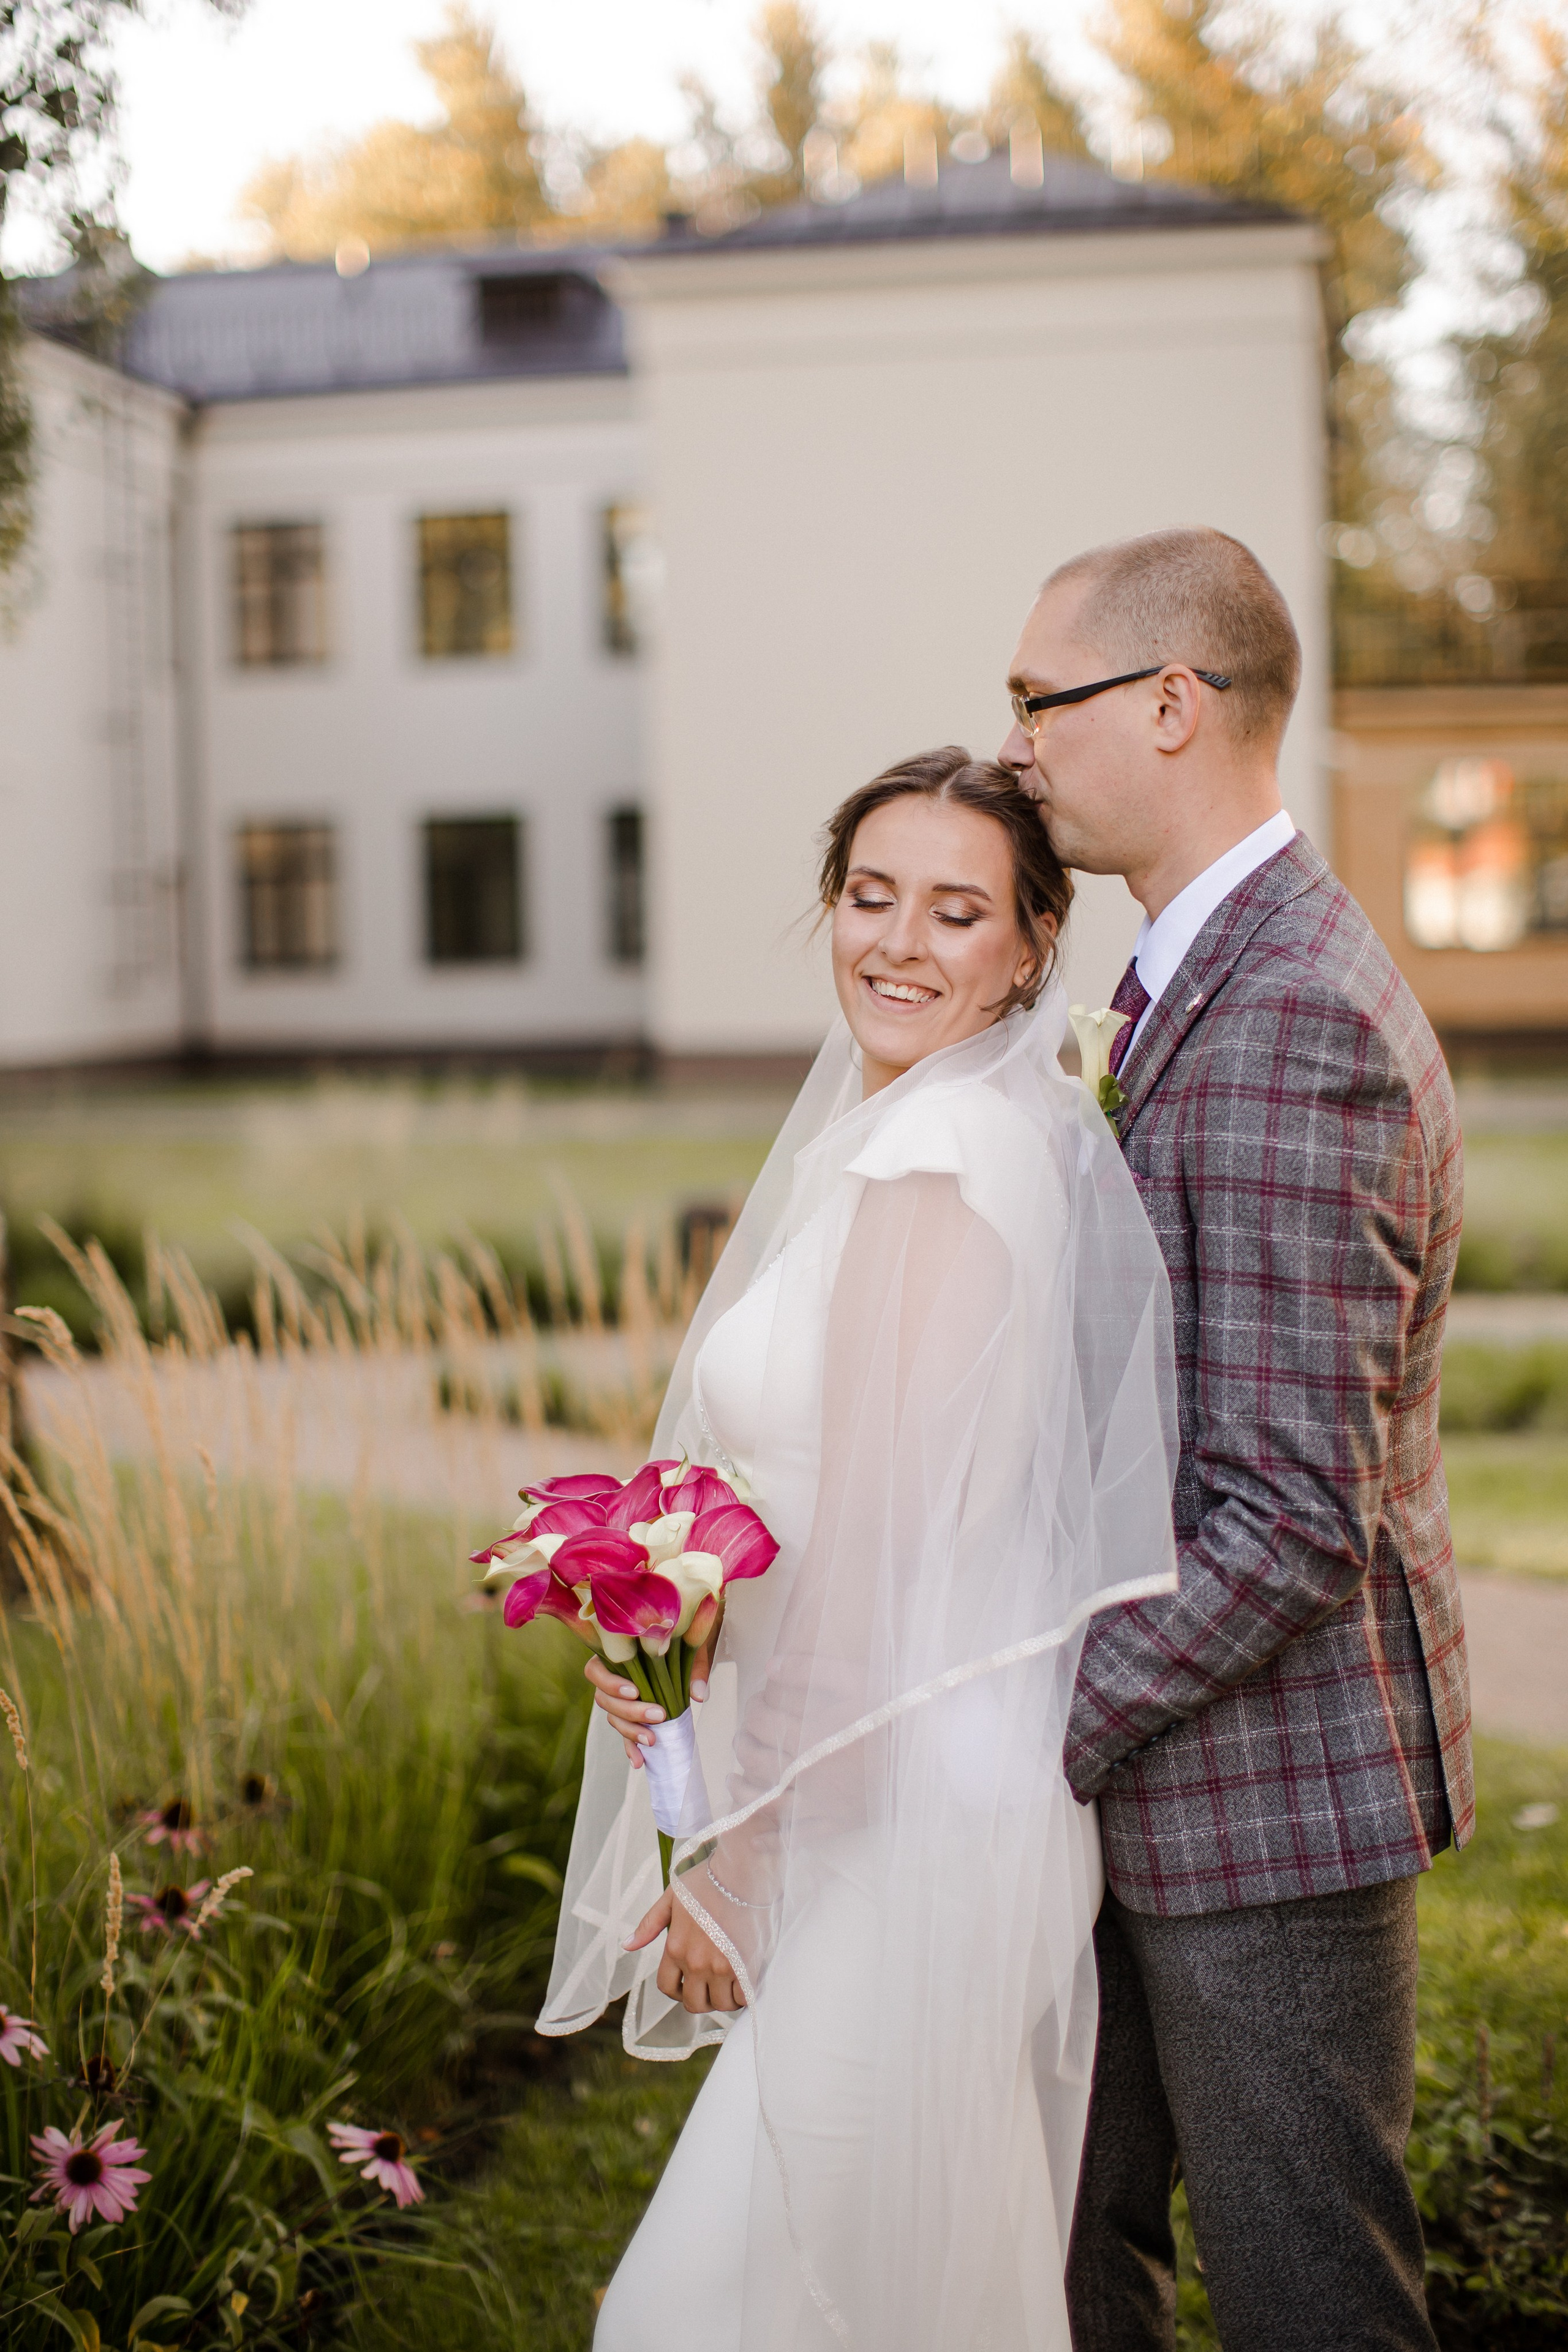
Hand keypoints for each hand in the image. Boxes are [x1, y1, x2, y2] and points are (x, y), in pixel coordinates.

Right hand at [585, 1628, 717, 1766]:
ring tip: (653, 1740)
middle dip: (631, 1712)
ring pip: (613, 1719)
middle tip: (658, 1715)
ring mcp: (618, 1700)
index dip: (611, 1684)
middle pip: (604, 1701)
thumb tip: (699, 1694)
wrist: (682, 1641)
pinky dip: (631, 1749)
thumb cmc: (680, 1638)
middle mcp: (610, 1678)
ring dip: (631, 1732)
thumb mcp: (688, 1644)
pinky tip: (640, 1762)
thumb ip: (694, 1667)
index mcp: (614, 1655)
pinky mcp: (629, 1717)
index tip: (635, 1691)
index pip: (595, 1671)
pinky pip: (624, 1735)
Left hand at [624, 1879, 744, 2013]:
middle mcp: (694, 1962)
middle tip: (714, 1985)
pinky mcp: (746, 1966)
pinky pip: (743, 1997)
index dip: (678, 1991)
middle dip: (703, 1998)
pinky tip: (747, 1978)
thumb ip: (649, 1924)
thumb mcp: (672, 1898)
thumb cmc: (708, 1879)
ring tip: (733, 1982)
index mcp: (674, 1947)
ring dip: (726, 1998)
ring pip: (720, 2004)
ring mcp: (720, 1966)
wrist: (742, 1870)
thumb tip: (627, 1945)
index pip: (667, 1987)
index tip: (690, 1985)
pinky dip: (745, 1993)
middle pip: (694, 2003)